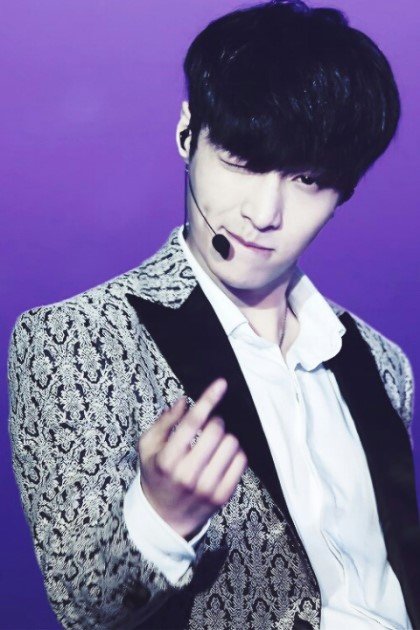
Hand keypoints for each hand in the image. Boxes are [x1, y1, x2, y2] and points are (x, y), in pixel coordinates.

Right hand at [137, 378, 247, 538]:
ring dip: (225, 436)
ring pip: (231, 444)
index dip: (208, 399)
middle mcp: (188, 474)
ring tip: (214, 443)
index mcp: (167, 460)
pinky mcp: (223, 496)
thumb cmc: (156, 475)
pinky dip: (234, 452)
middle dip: (214, 420)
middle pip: (216, 430)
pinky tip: (222, 455)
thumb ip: (164, 422)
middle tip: (208, 425)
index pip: (192, 422)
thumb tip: (184, 401)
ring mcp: (207, 487)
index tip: (221, 383)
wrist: (164, 518)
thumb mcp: (148, 447)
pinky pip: (241, 461)